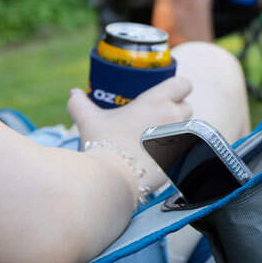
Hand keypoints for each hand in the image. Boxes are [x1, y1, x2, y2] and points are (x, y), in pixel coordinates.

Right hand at [67, 76, 193, 190]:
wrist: (113, 178)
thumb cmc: (103, 145)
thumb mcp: (88, 121)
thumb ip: (80, 104)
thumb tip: (73, 93)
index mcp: (156, 100)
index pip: (184, 84)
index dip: (178, 89)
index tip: (168, 96)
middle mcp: (173, 116)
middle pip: (187, 107)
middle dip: (176, 112)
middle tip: (158, 121)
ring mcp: (180, 138)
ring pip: (189, 129)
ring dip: (178, 131)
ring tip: (159, 139)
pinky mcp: (182, 158)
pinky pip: (186, 149)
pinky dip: (177, 150)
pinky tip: (161, 156)